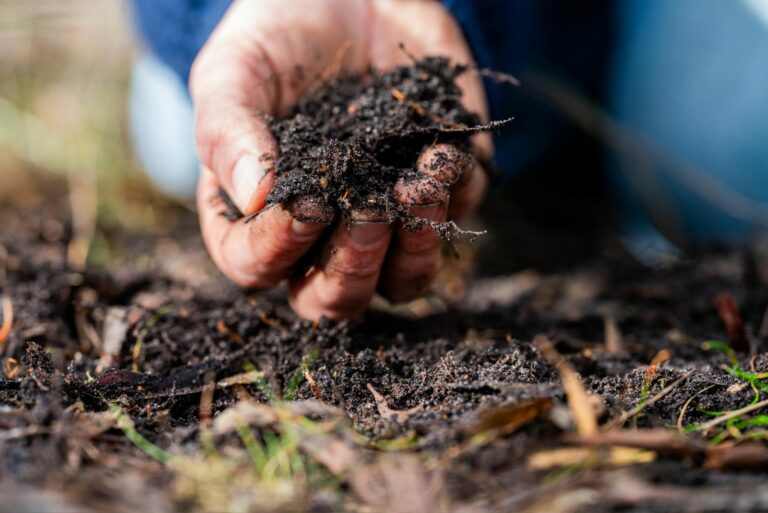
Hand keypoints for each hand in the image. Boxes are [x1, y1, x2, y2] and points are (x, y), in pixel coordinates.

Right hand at [191, 0, 490, 320]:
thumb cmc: (279, 36)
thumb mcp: (236, 71)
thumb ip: (229, 132)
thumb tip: (256, 197)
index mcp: (258, 216)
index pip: (256, 267)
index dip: (277, 250)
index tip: (302, 202)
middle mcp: (321, 234)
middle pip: (333, 299)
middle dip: (352, 266)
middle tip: (366, 210)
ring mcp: (385, 220)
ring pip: (401, 284)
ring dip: (412, 251)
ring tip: (415, 187)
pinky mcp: (438, 192)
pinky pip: (452, 221)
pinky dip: (452, 195)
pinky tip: (440, 152)